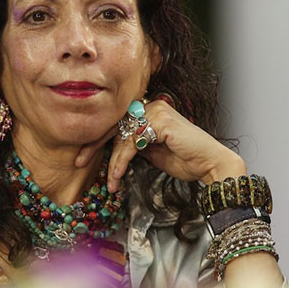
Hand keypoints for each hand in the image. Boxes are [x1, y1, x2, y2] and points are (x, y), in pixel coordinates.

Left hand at [75, 100, 246, 191]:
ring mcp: (155, 111)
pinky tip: (117, 174)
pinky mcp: (160, 121)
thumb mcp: (152, 152)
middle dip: (94, 145)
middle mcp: (150, 106)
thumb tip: (113, 150)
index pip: (117, 123)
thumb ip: (134, 145)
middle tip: (79, 161)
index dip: (97, 139)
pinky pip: (132, 142)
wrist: (210, 165)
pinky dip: (122, 159)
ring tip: (110, 181)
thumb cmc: (186, 159)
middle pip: (114, 125)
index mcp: (148, 111)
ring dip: (113, 161)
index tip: (83, 156)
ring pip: (122, 137)